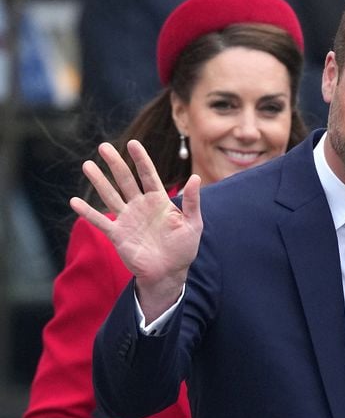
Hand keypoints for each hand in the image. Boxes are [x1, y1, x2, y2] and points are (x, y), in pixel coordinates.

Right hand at [70, 140, 202, 320]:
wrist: (169, 273)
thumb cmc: (183, 249)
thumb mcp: (193, 225)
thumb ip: (192, 202)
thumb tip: (196, 179)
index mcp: (158, 201)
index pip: (148, 175)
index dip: (141, 159)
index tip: (133, 144)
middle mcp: (140, 206)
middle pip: (125, 180)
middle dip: (115, 164)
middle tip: (104, 146)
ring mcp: (127, 219)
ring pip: (110, 195)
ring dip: (99, 181)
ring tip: (87, 166)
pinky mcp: (118, 234)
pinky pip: (100, 221)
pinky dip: (87, 213)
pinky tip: (75, 202)